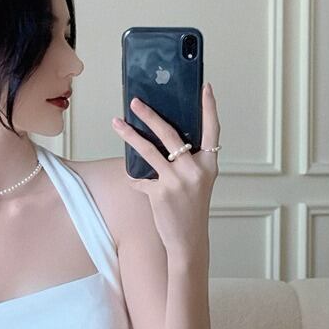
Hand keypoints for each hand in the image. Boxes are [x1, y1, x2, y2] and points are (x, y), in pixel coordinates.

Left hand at [111, 83, 220, 257]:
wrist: (188, 240)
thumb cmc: (191, 210)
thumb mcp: (198, 183)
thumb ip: (188, 162)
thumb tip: (164, 141)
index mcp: (209, 165)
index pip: (212, 130)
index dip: (209, 108)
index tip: (205, 87)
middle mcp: (195, 170)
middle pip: (170, 134)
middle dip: (150, 115)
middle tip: (135, 102)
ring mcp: (177, 181)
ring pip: (148, 151)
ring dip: (130, 135)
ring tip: (117, 123)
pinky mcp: (160, 193)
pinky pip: (140, 179)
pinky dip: (135, 179)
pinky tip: (133, 179)